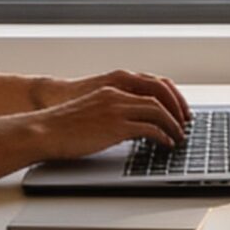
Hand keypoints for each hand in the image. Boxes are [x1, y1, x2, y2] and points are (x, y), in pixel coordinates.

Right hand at [29, 76, 190, 160]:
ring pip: (157, 111)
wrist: (44, 130)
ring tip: (179, 136)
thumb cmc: (63, 125)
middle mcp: (117, 94)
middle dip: (176, 110)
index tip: (178, 109)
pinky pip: (149, 129)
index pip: (151, 85)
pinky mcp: (115, 127)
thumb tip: (129, 125)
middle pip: (159, 96)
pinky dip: (162, 136)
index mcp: (112, 87)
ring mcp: (117, 109)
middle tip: (185, 123)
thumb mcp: (91, 109)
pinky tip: (166, 144)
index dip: (169, 97)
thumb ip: (111, 111)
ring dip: (173, 125)